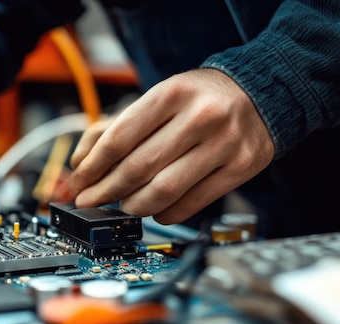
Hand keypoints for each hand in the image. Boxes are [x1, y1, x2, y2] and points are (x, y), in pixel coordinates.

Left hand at [69, 68, 274, 223]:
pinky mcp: (241, 168)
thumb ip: (113, 126)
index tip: (79, 182)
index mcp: (170, 93)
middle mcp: (199, 116)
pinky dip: (165, 213)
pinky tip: (154, 211)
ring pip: (163, 190)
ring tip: (122, 207)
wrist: (259, 94)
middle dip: (106, 191)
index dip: (93, 167)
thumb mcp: (157, 98)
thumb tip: (79, 164)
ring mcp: (224, 144)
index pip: (118, 139)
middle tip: (90, 201)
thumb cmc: (197, 99)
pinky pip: (192, 204)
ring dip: (133, 206)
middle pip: (138, 168)